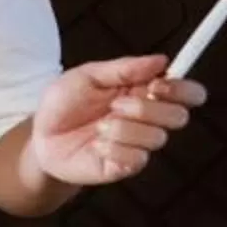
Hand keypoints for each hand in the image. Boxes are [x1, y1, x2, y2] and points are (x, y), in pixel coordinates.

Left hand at [26, 55, 205, 186]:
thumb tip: (161, 60)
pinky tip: (95, 146)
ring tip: (98, 127)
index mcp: (144, 92)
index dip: (183, 89)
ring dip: (124, 129)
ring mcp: (139, 144)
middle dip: (148, 109)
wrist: (40, 137)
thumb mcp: (87, 76)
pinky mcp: (126, 166)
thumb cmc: (63, 104)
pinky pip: (137, 158)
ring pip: (157, 138)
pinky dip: (113, 149)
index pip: (186, 92)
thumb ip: (123, 68)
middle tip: (117, 105)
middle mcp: (148, 119)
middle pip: (179, 116)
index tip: (159, 84)